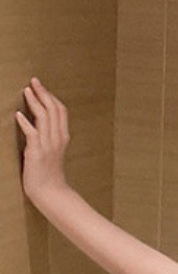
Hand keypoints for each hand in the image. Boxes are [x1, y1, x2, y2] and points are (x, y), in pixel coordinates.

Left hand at [17, 78, 70, 204]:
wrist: (51, 193)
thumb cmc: (50, 173)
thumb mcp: (53, 151)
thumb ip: (49, 135)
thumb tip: (37, 120)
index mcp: (62, 137)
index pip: (61, 111)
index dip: (51, 96)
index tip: (40, 85)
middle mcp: (57, 139)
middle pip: (54, 111)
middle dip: (43, 93)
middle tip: (33, 81)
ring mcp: (47, 146)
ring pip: (44, 119)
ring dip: (35, 103)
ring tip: (27, 91)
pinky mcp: (37, 153)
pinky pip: (32, 135)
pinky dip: (26, 124)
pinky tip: (18, 115)